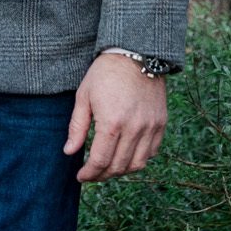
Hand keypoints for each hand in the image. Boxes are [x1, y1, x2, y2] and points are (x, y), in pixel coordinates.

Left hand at [63, 53, 166, 182]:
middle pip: (118, 166)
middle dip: (102, 175)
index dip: (89, 173)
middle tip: (92, 174)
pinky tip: (126, 155)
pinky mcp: (161, 123)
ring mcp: (150, 127)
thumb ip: (77, 127)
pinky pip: (151, 152)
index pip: (100, 160)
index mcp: (112, 122)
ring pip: (137, 164)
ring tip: (108, 168)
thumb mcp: (84, 96)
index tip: (81, 176)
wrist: (137, 54)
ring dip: (121, 171)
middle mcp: (134, 128)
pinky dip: (138, 159)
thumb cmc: (105, 73)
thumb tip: (69, 152)